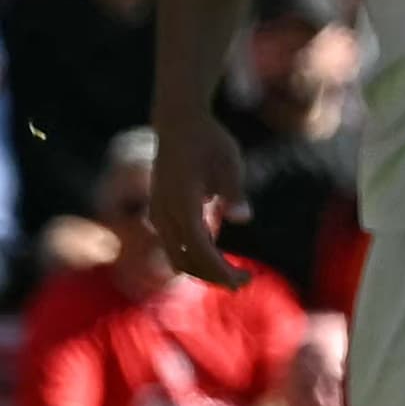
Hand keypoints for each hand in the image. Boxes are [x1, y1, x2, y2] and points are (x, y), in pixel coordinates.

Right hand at [149, 119, 249, 287]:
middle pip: (185, 260)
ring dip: (203, 271)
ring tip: (235, 277)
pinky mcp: (159, 212)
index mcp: (180, 201)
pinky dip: (192, 259)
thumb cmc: (209, 139)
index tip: (244, 280)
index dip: (219, 270)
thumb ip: (233, 188)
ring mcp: (158, 213)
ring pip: (175, 256)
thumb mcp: (229, 159)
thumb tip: (243, 218)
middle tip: (245, 283)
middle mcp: (163, 211)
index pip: (198, 249)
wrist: (178, 122)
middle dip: (214, 277)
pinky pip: (172, 246)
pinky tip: (216, 262)